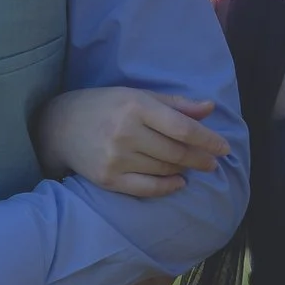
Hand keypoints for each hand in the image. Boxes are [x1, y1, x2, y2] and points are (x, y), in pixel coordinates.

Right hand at [32, 87, 225, 196]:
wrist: (60, 126)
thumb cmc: (104, 106)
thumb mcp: (137, 96)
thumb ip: (175, 104)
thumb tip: (210, 108)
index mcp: (135, 106)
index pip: (182, 127)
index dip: (207, 139)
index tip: (224, 147)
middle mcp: (125, 133)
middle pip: (176, 153)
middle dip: (201, 159)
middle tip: (214, 162)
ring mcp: (116, 158)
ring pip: (164, 170)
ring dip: (184, 170)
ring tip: (192, 166)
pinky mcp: (108, 179)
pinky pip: (146, 188)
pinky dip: (167, 187)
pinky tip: (179, 182)